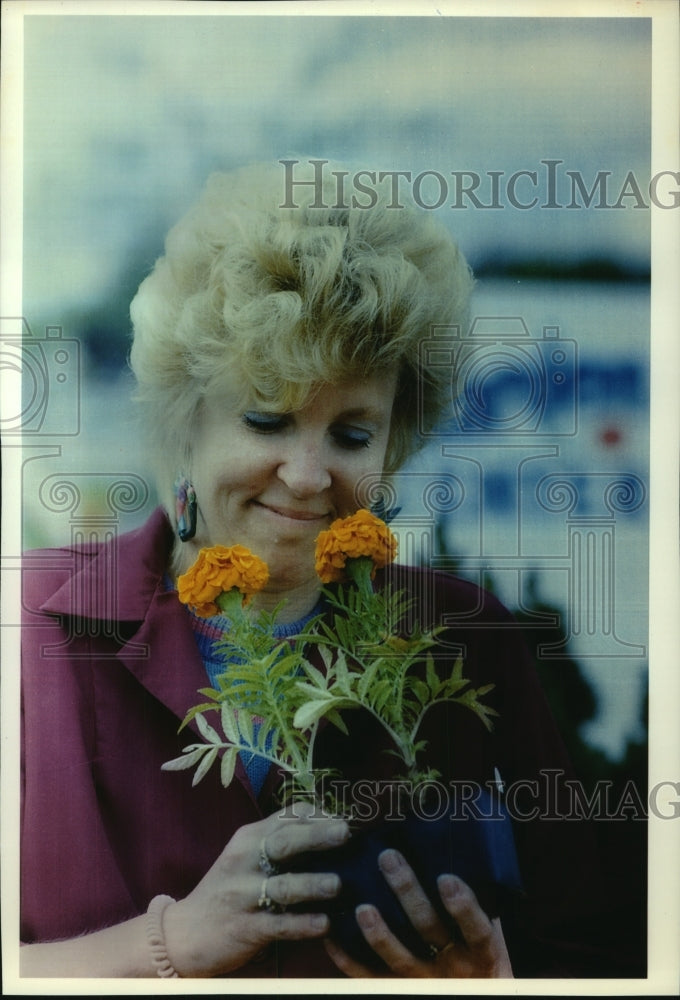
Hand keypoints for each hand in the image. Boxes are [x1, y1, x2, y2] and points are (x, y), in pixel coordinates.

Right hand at [163, 804, 349, 976]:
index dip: (319, 816)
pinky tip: (324, 924)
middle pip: (283, 843)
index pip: (287, 816)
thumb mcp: (246, 856)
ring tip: (337, 884)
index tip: (345, 820)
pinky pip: (278, 925)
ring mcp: (243, 895)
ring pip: (282, 886)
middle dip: (317, 836)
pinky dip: (302, 924)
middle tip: (345, 833)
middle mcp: (245, 860)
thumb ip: (278, 841)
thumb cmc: (228, 889)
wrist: (186, 931)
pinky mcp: (244, 927)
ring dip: (312, 884)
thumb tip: (330, 830)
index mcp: (249, 837)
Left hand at [324, 848, 512, 977]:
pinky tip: (333, 936)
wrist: (473, 992)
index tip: (446, 878)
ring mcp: (424, 980)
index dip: (463, 906)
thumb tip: (449, 842)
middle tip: (387, 858)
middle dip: (407, 893)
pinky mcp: (399, 988)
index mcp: (479, 949)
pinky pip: (372, 977)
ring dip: (379, 933)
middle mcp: (453, 966)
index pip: (476, 928)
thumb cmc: (477, 948)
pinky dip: (349, 959)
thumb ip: (474, 896)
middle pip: (428, 930)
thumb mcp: (489, 926)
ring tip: (362, 907)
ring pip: (400, 957)